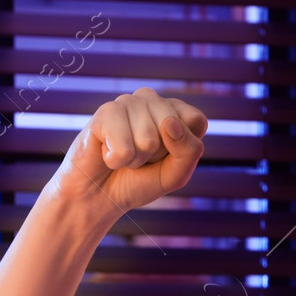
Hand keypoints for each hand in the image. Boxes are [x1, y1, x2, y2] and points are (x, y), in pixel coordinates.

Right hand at [49, 87, 207, 215]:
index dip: (183, 148)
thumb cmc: (139, 181)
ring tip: (124, 156)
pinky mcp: (106, 111)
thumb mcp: (175, 174)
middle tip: (141, 158)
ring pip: (148, 139)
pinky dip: (117, 160)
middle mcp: (153, 101)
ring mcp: (128, 102)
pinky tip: (107, 153)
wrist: (99, 193)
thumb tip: (170, 123)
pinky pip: (124, 146)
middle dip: (157, 155)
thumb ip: (188, 151)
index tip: (166, 157)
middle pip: (172, 128)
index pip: (196, 120)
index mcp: (175, 112)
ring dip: (135, 159)